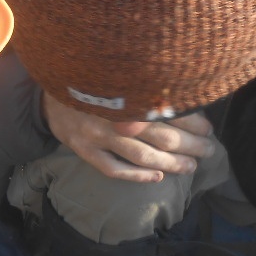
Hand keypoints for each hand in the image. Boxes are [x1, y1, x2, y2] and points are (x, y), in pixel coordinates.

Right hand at [41, 93, 214, 182]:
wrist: (47, 91)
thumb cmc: (92, 84)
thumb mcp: (116, 77)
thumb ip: (143, 89)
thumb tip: (186, 103)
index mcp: (124, 92)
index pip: (168, 111)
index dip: (193, 122)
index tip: (208, 129)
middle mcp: (112, 114)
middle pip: (161, 136)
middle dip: (190, 145)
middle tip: (208, 150)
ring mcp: (96, 135)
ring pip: (141, 156)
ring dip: (171, 163)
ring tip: (190, 166)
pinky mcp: (83, 149)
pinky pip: (112, 169)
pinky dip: (137, 176)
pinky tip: (157, 178)